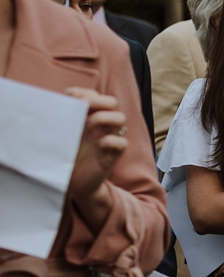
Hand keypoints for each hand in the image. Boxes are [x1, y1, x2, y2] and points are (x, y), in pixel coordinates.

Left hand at [66, 87, 126, 228]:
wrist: (71, 184)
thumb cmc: (63, 158)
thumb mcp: (57, 136)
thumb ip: (57, 120)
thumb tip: (49, 104)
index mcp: (86, 118)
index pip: (93, 94)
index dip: (84, 92)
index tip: (69, 97)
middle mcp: (100, 126)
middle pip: (112, 102)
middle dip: (99, 101)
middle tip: (83, 108)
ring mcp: (108, 138)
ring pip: (120, 118)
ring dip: (104, 118)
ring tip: (89, 127)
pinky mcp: (113, 154)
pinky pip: (121, 142)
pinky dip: (110, 141)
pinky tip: (98, 146)